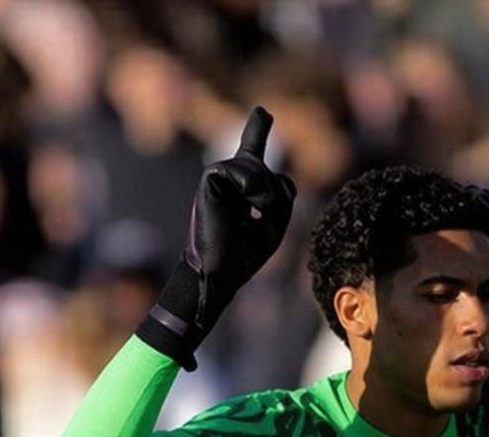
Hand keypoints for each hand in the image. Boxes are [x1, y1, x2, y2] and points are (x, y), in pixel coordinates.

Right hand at [136, 106, 296, 367]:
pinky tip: (248, 203)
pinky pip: (240, 171)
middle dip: (276, 198)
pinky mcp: (210, 180)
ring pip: (258, 169)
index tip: (264, 112)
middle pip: (270, 173)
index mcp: (244, 189)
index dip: (257, 130)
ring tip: (256, 212)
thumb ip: (278, 191)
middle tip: (261, 216)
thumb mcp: (274, 221)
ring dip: (266, 194)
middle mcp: (230, 179)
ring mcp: (219, 177)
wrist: (223, 272)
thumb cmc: (246, 253)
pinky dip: (252, 187)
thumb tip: (261, 173)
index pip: (252, 153)